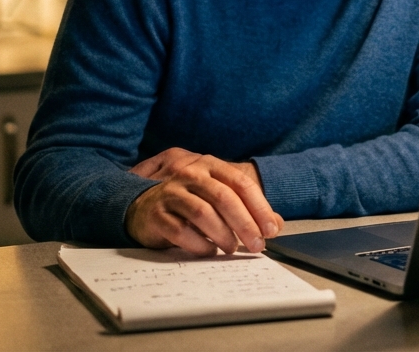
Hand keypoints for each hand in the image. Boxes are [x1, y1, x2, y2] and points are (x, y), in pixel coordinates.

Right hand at [125, 148, 283, 254]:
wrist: (142, 206)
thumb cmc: (187, 203)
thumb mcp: (218, 198)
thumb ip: (247, 209)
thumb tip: (276, 225)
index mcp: (210, 166)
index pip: (240, 183)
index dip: (259, 207)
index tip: (271, 229)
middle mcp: (190, 175)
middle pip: (224, 197)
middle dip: (245, 224)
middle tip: (257, 245)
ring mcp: (171, 193)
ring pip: (203, 213)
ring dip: (223, 235)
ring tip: (231, 248)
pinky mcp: (156, 214)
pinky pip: (181, 231)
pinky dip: (199, 244)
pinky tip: (208, 251)